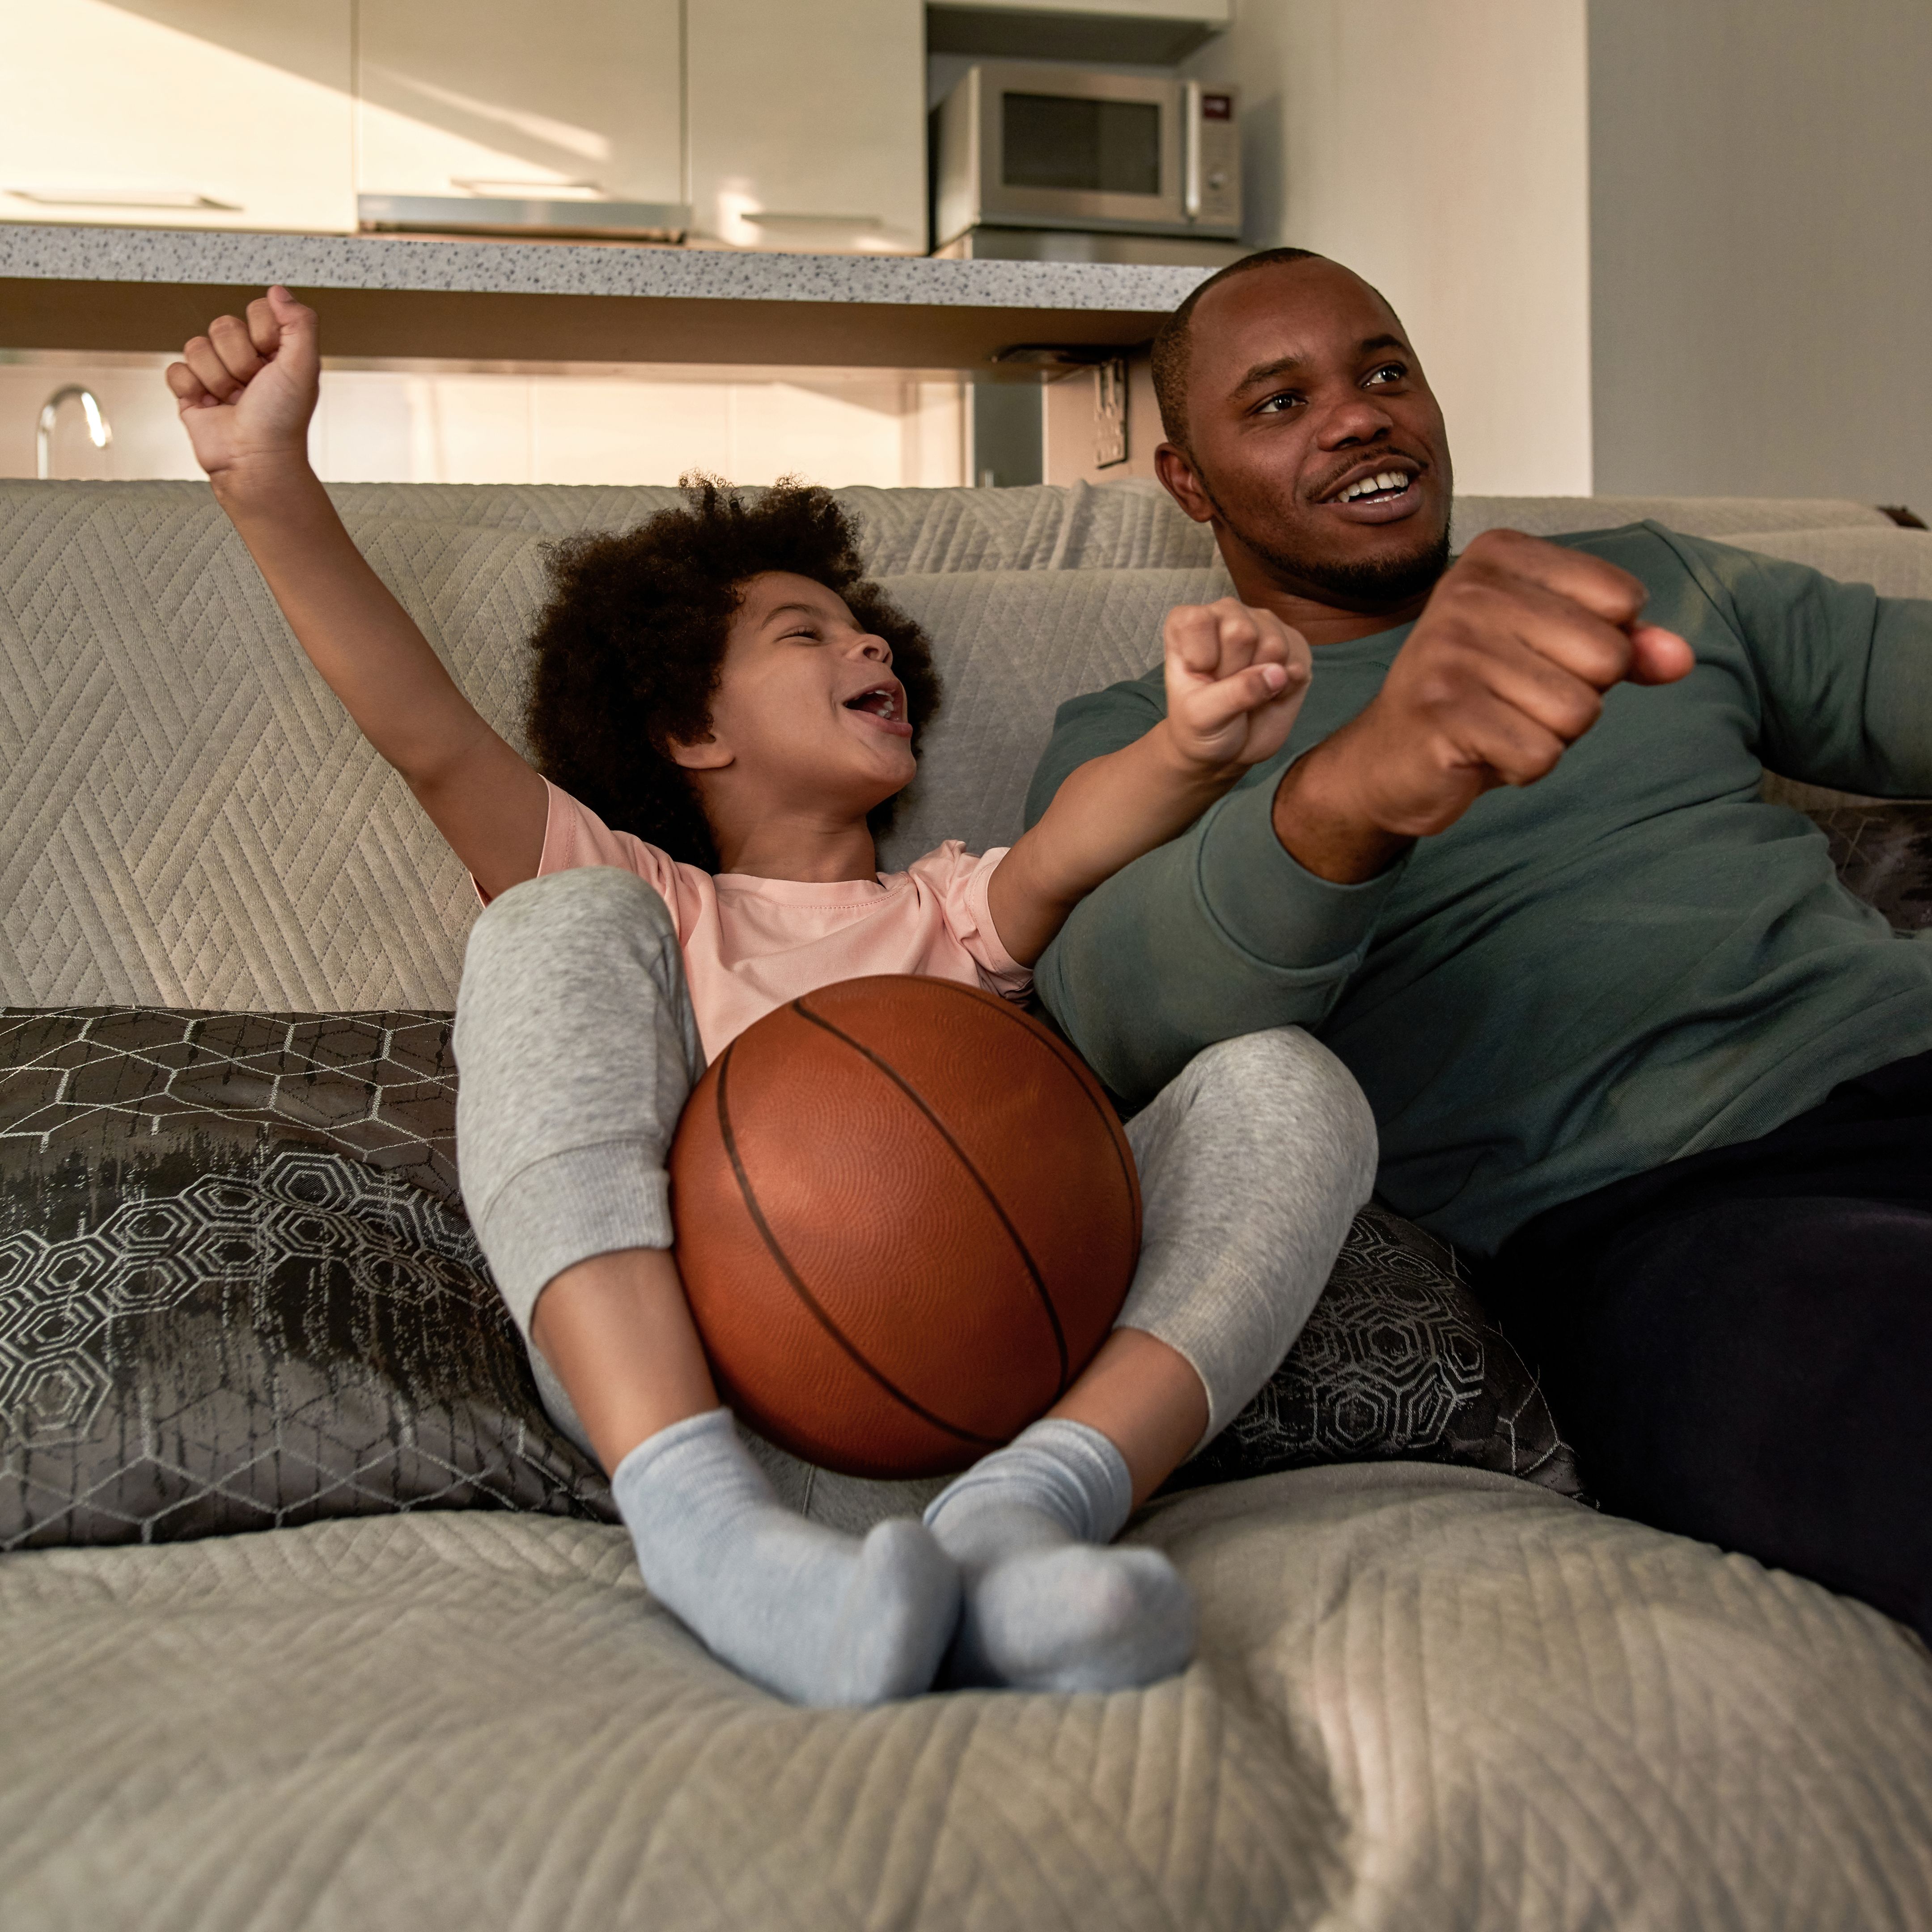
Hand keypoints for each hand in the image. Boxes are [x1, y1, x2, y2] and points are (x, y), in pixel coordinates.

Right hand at [165, 286, 320, 484]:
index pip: (257, 310)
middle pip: (223, 325)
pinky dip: (191, 389)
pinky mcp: (191, 391)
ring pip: (197, 346)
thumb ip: (299, 323)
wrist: (255, 461)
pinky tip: (210, 406)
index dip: (262, 334)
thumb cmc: (282, 421)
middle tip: (253, 388)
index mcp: (275, 351)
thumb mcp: (303, 367)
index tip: (274, 362)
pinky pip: (175, 369)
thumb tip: (278, 291)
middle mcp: (245, 359)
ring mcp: (216, 374)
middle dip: (239, 360)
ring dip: (217, 378)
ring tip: (234, 402)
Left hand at [1162, 596, 1311, 774]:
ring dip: (1263, 681)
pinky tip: (1271, 691)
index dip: (1202, 658)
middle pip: (1241, 631)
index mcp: (1191, 623)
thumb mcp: (1203, 715)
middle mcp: (1228, 615)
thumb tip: (1278, 673)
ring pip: (1274, 644)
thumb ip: (1234, 693)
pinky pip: (1298, 660)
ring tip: (1248, 690)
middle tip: (1227, 688)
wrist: (1229, 750)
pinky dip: (1286, 687)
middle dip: (1235, 672)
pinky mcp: (1294, 645)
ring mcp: (1264, 625)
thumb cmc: (1202, 725)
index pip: (1197, 620)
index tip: (1200, 678)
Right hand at [1277, 529, 1694, 875]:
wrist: (1389, 759)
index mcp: (1499, 556)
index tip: (1541, 655)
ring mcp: (1449, 649)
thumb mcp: (1558, 656)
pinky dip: (1523, 768)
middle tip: (1518, 700)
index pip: (1622, 598)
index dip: (1603, 646)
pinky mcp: (1441, 711)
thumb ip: (1628, 646)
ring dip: (1551, 736)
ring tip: (1500, 725)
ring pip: (1578, 711)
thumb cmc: (1480, 698)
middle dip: (1581, 696)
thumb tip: (1681, 658)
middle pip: (1607, 656)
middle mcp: (1468, 591)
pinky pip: (1541, 755)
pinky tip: (1482, 751)